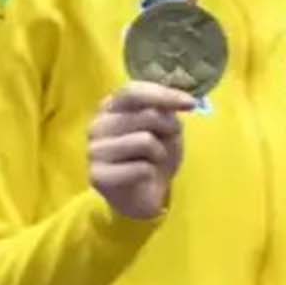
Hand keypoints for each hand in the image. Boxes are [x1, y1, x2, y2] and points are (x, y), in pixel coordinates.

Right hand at [88, 83, 196, 222]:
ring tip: (154, 161)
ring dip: (161, 153)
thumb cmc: (156, 154)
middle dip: (169, 129)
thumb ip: (166, 110)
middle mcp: (97, 124)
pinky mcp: (97, 175)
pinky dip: (152, 172)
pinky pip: (141, 167)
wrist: (145, 193)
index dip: (164, 95)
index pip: (133, 91)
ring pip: (145, 140)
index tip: (192, 104)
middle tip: (168, 143)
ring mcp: (93, 149)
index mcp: (111, 107)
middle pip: (146, 115)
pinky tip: (143, 177)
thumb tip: (184, 101)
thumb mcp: (167, 126)